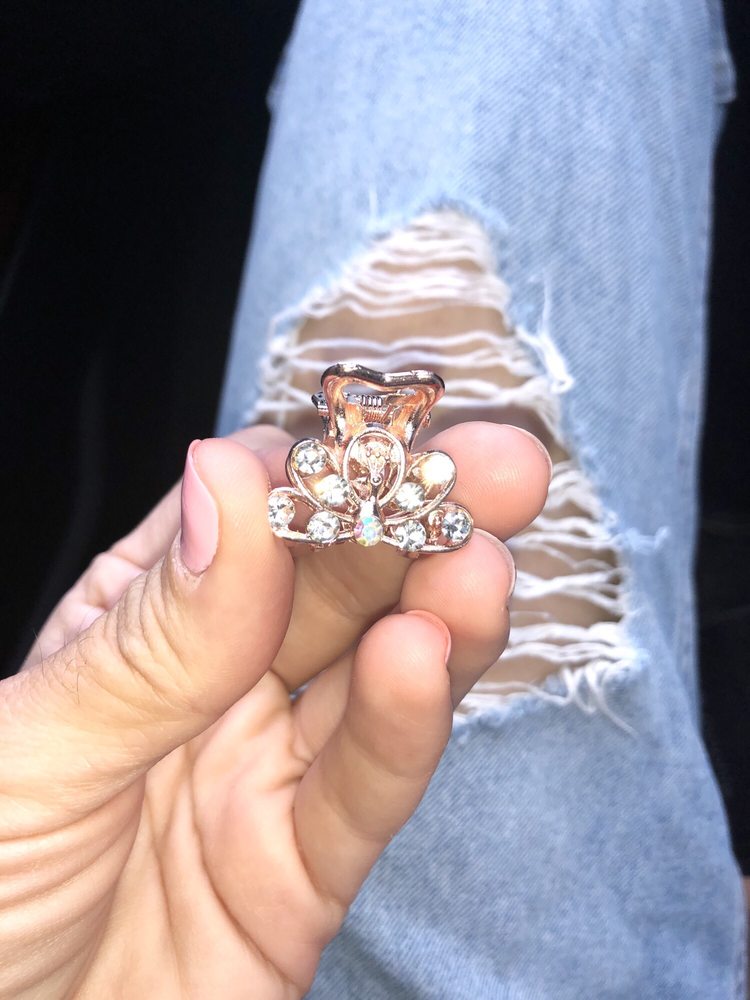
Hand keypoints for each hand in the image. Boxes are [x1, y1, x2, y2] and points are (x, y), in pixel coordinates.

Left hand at [0, 422, 549, 998]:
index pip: (244, 520)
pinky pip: (365, 794)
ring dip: (435, 612)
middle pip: (330, 585)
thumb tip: (231, 481)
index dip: (310, 475)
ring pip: (372, 678)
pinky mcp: (301, 878)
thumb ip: (152, 635)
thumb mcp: (35, 752)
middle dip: (411, 518)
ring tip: (479, 562)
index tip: (367, 442)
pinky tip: (430, 662)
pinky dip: (406, 728)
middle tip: (492, 466)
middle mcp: (215, 689)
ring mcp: (263, 778)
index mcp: (138, 628)